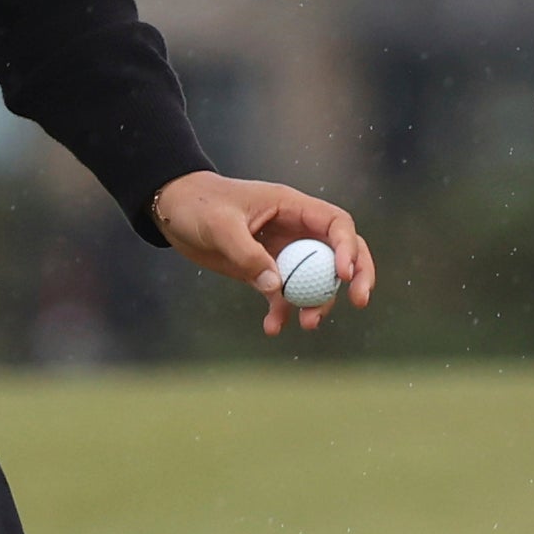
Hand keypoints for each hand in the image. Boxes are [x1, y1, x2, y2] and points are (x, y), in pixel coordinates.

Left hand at [150, 170, 374, 337]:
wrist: (172, 211)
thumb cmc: (197, 205)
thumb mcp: (219, 226)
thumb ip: (247, 254)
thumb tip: (276, 288)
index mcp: (291, 206)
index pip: (336, 223)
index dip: (347, 247)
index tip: (344, 275)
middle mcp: (295, 228)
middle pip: (340, 251)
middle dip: (356, 276)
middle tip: (360, 301)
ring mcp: (282, 251)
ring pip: (315, 279)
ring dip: (318, 302)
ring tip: (309, 324)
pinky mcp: (265, 270)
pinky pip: (283, 295)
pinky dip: (283, 312)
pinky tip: (272, 328)